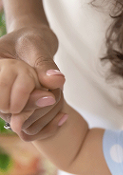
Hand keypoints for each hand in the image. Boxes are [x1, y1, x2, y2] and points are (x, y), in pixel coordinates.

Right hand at [0, 25, 65, 139]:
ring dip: (45, 116)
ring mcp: (6, 106)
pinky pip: (30, 132)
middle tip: (54, 96)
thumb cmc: (31, 42)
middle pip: (11, 112)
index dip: (23, 96)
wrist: (32, 48)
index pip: (3, 99)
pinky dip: (49, 128)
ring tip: (60, 102)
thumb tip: (57, 81)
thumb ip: (45, 63)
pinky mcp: (19, 114)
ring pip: (22, 125)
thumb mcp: (36, 46)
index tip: (49, 93)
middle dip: (36, 105)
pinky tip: (65, 116)